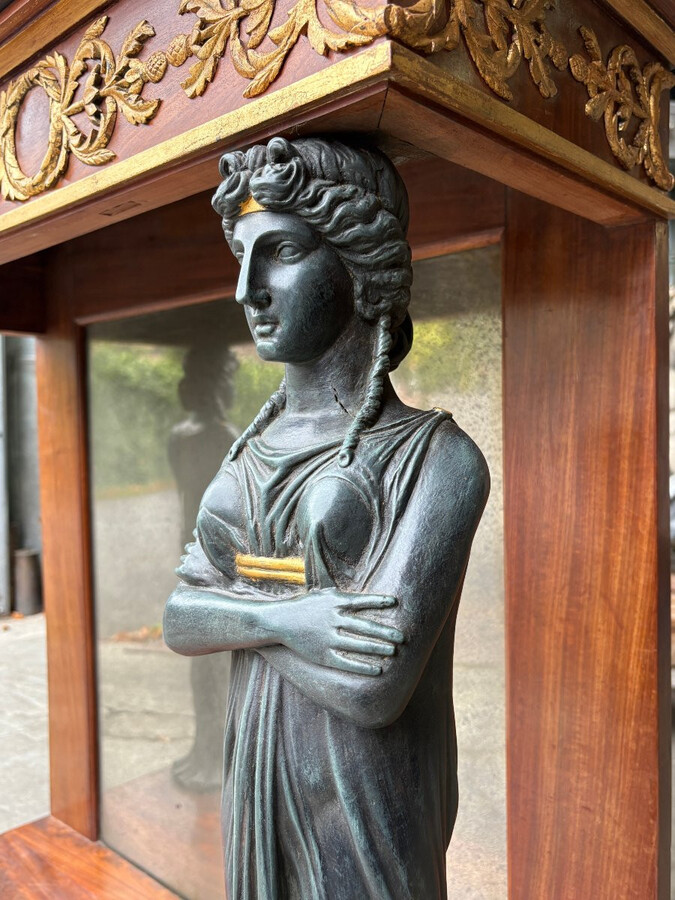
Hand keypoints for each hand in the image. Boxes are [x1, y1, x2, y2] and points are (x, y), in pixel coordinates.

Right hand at [269, 589, 403, 675]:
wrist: (278, 621)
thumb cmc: (305, 606)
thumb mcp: (323, 594)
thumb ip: (344, 596)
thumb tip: (366, 597)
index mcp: (334, 603)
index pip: (362, 601)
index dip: (379, 601)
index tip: (395, 603)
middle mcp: (333, 620)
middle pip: (365, 627)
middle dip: (385, 632)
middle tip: (402, 637)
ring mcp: (328, 639)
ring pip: (359, 646)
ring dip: (378, 649)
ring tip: (394, 652)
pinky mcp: (323, 655)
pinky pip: (347, 662)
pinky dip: (363, 666)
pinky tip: (378, 669)